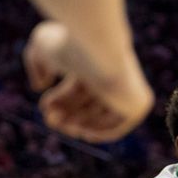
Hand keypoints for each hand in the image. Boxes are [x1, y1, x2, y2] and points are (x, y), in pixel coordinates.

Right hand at [23, 21, 152, 142]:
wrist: (99, 49)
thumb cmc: (70, 45)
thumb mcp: (43, 46)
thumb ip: (37, 64)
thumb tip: (41, 86)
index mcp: (101, 62)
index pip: (81, 87)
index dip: (61, 100)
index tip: (45, 108)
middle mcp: (117, 76)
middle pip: (90, 104)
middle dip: (67, 114)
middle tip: (50, 120)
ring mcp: (130, 90)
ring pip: (101, 116)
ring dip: (77, 124)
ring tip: (57, 122)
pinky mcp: (139, 104)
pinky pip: (118, 127)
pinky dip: (98, 132)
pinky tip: (81, 132)